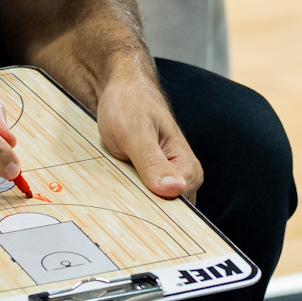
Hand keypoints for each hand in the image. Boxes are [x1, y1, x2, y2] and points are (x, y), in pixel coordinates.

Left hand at [95, 69, 202, 200]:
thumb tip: (175, 189)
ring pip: (148, 206)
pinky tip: (114, 180)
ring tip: (115, 177)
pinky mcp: (147, 179)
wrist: (118, 89)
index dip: (154, 206)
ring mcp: (163, 179)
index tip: (132, 197)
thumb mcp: (135, 131)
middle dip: (140, 205)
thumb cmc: (129, 103)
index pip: (177, 205)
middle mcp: (180, 176)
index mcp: (187, 166)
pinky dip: (123, 193)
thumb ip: (152, 161)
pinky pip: (137, 197)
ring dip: (129, 198)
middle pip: (163, 211)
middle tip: (119, 183)